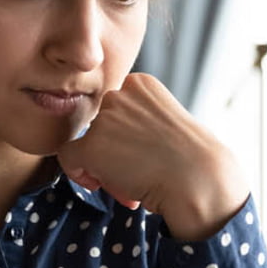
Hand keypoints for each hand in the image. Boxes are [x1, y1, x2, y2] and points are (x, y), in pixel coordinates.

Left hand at [57, 73, 248, 239]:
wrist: (198, 180)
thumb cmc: (191, 160)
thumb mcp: (166, 123)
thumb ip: (137, 122)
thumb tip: (112, 142)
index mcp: (141, 83)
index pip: (115, 109)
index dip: (125, 135)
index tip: (145, 152)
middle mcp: (120, 94)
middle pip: (101, 126)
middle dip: (115, 151)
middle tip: (139, 171)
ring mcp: (105, 119)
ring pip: (88, 145)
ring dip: (105, 167)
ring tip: (133, 182)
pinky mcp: (92, 145)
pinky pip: (68, 158)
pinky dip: (78, 173)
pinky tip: (99, 183)